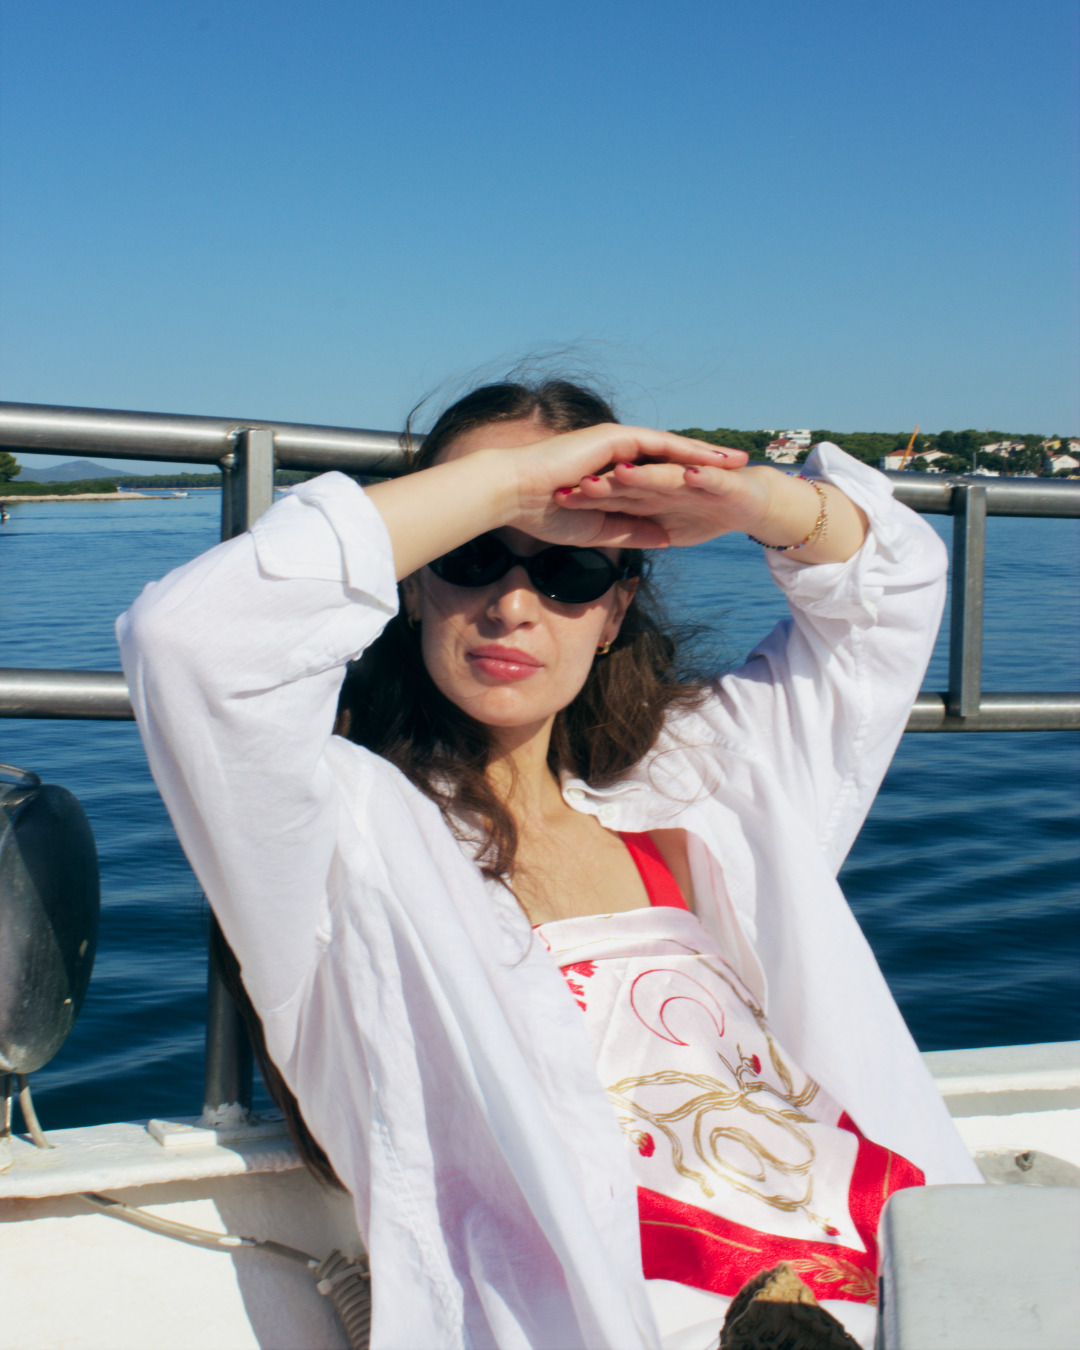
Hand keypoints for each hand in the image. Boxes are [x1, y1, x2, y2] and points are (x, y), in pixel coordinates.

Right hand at [367, 424, 747, 579]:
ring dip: (705, 454)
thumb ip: (631, 530)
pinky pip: (659, 445)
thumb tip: (665, 537)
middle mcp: (616, 452)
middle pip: (670, 456)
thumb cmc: (542, 514)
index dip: (685, 481)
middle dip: (706, 462)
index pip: (656, 474)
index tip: (714, 490)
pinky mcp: (614, 439)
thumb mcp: (598, 528)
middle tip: (739, 468)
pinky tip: (712, 459)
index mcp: (610, 470)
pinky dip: (686, 452)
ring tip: (737, 462)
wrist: (513, 493)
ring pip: (671, 447)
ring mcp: (616, 442)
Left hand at [556, 457, 869, 561]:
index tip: (563, 501)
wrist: (757, 501)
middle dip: (608, 484)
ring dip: (645, 476)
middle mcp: (670, 482)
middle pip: (633, 483)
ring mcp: (695, 480)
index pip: (617, 495)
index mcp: (654, 492)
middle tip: (580, 484)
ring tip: (624, 472)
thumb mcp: (667, 527)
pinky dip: (698, 478)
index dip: (592, 498)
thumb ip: (641, 531)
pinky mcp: (723, 482)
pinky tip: (687, 475)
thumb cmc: (710, 512)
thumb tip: (610, 538)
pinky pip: (708, 480)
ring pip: (665, 476)